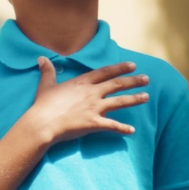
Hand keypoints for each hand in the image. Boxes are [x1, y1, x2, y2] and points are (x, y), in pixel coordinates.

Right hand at [25, 58, 149, 143]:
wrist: (43, 123)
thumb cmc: (43, 105)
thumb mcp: (46, 85)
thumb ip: (48, 71)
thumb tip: (41, 58)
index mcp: (82, 82)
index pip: (106, 72)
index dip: (120, 68)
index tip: (132, 65)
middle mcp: (92, 93)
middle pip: (117, 84)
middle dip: (134, 81)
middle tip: (147, 79)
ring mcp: (94, 108)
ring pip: (120, 102)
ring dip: (134, 99)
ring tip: (146, 97)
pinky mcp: (94, 123)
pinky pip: (112, 126)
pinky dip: (123, 129)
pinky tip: (132, 130)